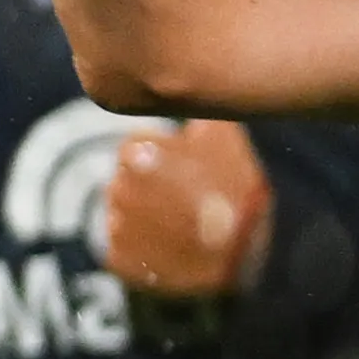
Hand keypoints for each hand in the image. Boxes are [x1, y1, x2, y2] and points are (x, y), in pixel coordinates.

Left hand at [97, 121, 274, 295]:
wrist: (242, 259)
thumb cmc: (237, 195)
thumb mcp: (228, 142)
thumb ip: (199, 117)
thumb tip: (191, 99)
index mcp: (137, 154)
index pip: (134, 148)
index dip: (161, 158)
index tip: (183, 172)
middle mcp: (118, 188)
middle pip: (127, 181)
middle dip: (152, 188)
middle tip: (185, 201)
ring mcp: (117, 225)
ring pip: (124, 213)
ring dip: (146, 218)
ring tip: (181, 229)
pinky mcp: (118, 258)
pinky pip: (124, 247)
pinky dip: (143, 249)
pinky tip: (171, 250)